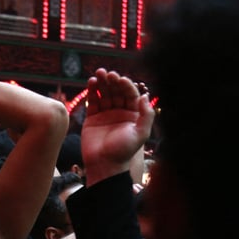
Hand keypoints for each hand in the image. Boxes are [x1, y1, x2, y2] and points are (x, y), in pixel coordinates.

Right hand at [80, 69, 155, 185]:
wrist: (104, 165)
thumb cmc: (123, 151)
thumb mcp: (141, 134)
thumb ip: (147, 115)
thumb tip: (146, 96)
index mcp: (133, 115)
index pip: (131, 94)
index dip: (126, 85)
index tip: (120, 79)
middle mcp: (120, 112)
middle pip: (117, 91)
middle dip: (112, 81)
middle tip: (107, 73)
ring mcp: (106, 114)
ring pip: (104, 94)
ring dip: (101, 83)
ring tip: (98, 74)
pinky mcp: (93, 118)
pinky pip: (93, 102)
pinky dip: (92, 91)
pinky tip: (91, 82)